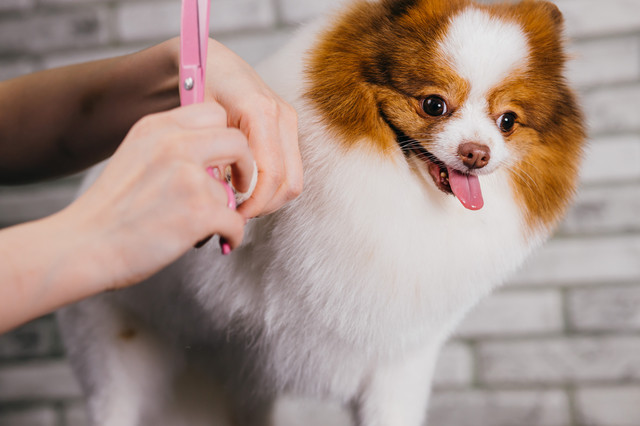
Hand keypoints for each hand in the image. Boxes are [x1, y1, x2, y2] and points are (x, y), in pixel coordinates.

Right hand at [63, 102, 253, 289]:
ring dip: (224, 212)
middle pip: (237, 141)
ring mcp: (188, 177)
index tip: (225, 159)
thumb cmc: (109, 210)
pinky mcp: (200, 211)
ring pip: (231, 191)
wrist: (83, 246)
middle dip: (245, 165)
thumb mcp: (134, 156)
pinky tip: (216, 239)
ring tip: (199, 227)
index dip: (226, 137)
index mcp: (157, 127)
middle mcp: (174, 145)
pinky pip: (236, 221)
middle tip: (238, 184)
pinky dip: (231, 235)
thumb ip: (170, 148)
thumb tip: (213, 159)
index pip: (214, 113)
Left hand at [203, 39, 302, 217]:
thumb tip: (222, 197)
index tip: (234, 215)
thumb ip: (213, 157)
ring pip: (294, 180)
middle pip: (289, 183)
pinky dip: (272, 186)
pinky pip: (289, 170)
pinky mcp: (288, 129)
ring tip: (242, 203)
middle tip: (238, 214)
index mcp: (261, 112)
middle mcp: (283, 117)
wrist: (211, 61)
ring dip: (270, 199)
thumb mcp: (198, 120)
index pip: (271, 175)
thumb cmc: (199, 84)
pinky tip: (248, 188)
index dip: (255, 203)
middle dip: (265, 206)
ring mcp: (289, 123)